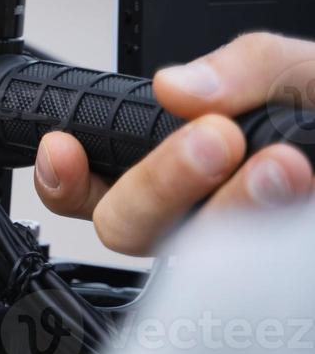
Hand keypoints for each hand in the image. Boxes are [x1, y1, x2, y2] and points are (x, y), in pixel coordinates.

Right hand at [35, 33, 314, 254]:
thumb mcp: (305, 67)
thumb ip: (245, 66)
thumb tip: (177, 87)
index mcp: (181, 166)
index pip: (89, 187)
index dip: (61, 175)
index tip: (64, 145)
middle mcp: (199, 218)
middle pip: (124, 227)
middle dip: (157, 181)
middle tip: (213, 138)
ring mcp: (243, 257)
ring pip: (190, 259)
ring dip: (230, 212)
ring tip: (282, 166)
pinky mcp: (278, 282)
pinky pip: (251, 288)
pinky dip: (270, 229)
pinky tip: (301, 191)